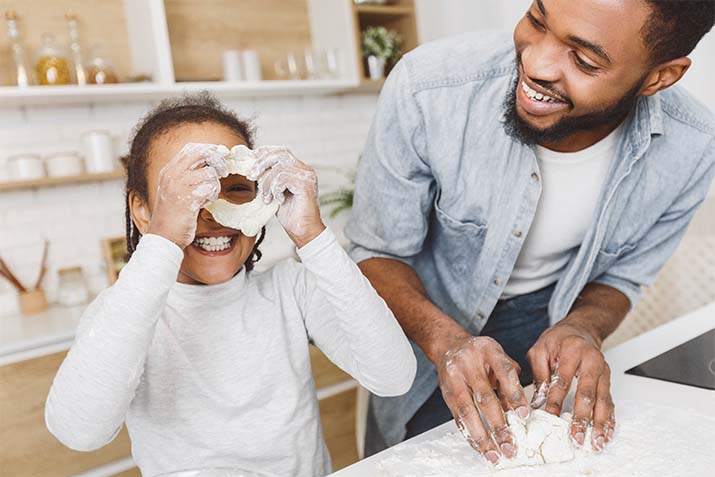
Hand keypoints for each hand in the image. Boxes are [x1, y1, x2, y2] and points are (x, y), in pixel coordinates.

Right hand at [147, 143, 227, 247]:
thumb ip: (186, 176)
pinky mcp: (189, 199)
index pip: (190, 149)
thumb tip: (209, 164)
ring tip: (207, 195)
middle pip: (201, 155)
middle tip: (223, 171)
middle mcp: (172, 176)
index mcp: (168, 171)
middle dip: (217, 161)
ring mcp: (179, 187)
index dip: (209, 149)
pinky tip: (205, 202)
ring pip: (209, 173)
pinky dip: (212, 195)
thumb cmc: (171, 215)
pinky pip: (211, 189)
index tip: (221, 154)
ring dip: (214, 184)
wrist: (164, 237)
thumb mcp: (174, 190)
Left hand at [247, 146, 324, 246]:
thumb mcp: (274, 192)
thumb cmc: (290, 215)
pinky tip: (278, 200)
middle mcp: (305, 170)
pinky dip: (275, 189)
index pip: (281, 151)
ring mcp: (307, 176)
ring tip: (267, 197)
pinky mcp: (306, 185)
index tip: (250, 159)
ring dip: (267, 183)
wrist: (303, 231)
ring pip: (279, 168)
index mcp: (299, 169)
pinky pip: (283, 178)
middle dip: (262, 163)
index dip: (264, 152)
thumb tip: (252, 168)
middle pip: (280, 153)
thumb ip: (268, 179)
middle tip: (251, 176)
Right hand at [437, 332, 528, 465]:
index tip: (523, 416)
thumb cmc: (481, 354)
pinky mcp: (446, 392)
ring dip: (481, 436)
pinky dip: (469, 434)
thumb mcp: (499, 357)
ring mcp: (454, 378)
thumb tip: (518, 413)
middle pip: (484, 397)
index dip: (514, 394)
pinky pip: (457, 416)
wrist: (449, 346)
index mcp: (488, 350)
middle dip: (498, 425)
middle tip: (509, 445)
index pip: (504, 372)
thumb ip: (510, 381)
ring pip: (467, 411)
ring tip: (493, 454)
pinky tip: (479, 447)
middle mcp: (469, 363)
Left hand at [527, 320, 614, 451]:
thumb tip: (537, 401)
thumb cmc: (559, 340)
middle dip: (581, 418)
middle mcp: (593, 362)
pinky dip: (609, 420)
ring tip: (595, 442)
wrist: (580, 330)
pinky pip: (610, 403)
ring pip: (603, 401)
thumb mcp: (541, 349)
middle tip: (575, 436)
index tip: (550, 416)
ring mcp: (603, 373)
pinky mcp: (607, 381)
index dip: (556, 400)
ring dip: (599, 424)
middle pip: (587, 394)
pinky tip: (606, 433)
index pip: (564, 380)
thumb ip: (539, 374)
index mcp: (573, 352)